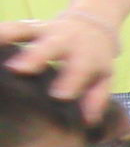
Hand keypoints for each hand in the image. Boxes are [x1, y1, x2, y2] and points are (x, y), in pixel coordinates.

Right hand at [0, 14, 116, 123]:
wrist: (92, 27)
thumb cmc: (94, 60)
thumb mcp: (102, 78)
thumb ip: (96, 98)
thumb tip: (89, 121)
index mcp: (86, 56)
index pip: (80, 69)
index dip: (70, 81)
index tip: (60, 95)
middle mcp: (65, 41)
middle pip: (50, 47)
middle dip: (35, 56)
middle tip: (18, 69)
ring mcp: (45, 30)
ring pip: (26, 29)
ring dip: (9, 35)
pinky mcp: (29, 25)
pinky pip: (14, 26)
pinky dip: (2, 31)